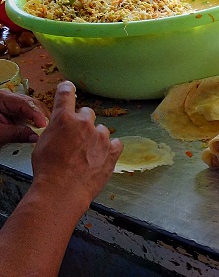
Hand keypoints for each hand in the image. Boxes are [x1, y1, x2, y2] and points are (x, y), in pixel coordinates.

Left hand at [0, 88, 49, 144]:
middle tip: (49, 130)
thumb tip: (35, 137)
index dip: (37, 114)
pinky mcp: (18, 116)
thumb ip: (15, 134)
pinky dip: (38, 125)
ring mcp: (16, 108)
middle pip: (34, 105)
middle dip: (42, 117)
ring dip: (42, 122)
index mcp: (3, 98)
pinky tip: (42, 132)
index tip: (43, 125)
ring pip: (35, 111)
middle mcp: (12, 101)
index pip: (25, 103)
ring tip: (47, 132)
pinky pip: (32, 118)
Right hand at [31, 81, 122, 209]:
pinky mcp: (113, 151)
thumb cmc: (48, 169)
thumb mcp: (43, 143)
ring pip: (102, 129)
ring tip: (87, 153)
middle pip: (88, 113)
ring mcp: (101, 137)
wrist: (63, 189)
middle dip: (82, 122)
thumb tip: (61, 129)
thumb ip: (56, 130)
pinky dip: (111, 148)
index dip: (67, 89)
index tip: (69, 87)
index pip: (66, 94)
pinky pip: (117, 143)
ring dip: (96, 137)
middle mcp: (84, 124)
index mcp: (63, 118)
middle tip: (76, 138)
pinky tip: (103, 156)